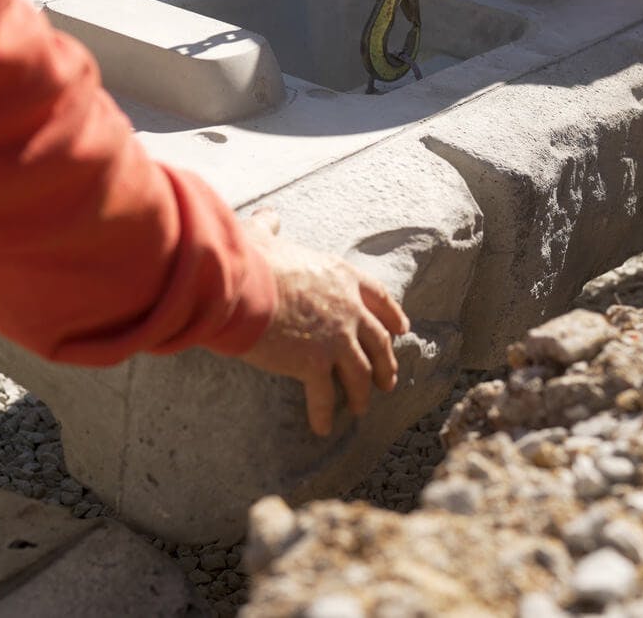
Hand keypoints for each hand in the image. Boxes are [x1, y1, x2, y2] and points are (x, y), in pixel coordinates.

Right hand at [239, 209, 409, 435]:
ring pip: (361, 373)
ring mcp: (336, 339)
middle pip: (378, 341)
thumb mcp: (264, 237)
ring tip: (361, 407)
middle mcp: (348, 309)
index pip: (379, 298)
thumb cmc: (250, 260)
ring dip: (363, 392)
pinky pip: (325, 396)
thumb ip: (271, 228)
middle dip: (386, 361)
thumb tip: (268, 215)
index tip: (403, 328)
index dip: (393, 315)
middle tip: (388, 379)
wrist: (240, 287)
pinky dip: (325, 414)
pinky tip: (323, 428)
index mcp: (341, 277)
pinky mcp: (315, 364)